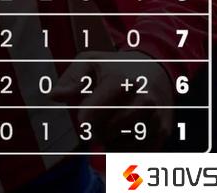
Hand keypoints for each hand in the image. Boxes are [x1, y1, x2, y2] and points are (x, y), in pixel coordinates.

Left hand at [51, 50, 174, 148]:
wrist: (156, 70)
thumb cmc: (115, 67)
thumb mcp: (91, 62)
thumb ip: (72, 79)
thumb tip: (53, 96)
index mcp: (121, 80)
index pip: (100, 106)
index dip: (88, 117)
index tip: (82, 123)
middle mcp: (143, 99)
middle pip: (109, 131)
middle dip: (95, 131)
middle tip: (92, 123)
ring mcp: (155, 116)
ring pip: (122, 144)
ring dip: (110, 141)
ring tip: (110, 123)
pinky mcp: (163, 132)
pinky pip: (137, 153)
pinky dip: (126, 148)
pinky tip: (124, 132)